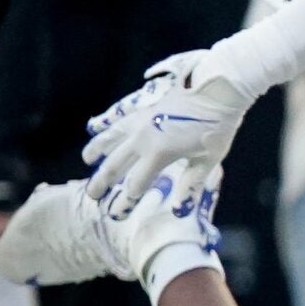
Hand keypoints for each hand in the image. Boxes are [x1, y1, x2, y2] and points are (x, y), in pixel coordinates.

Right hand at [82, 52, 255, 215]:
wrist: (216, 91)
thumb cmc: (216, 128)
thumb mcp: (207, 162)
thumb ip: (189, 185)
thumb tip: (177, 211)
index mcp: (158, 155)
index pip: (135, 184)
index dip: (125, 201)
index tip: (116, 214)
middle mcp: (142, 139)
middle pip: (115, 165)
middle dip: (102, 182)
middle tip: (92, 195)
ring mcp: (139, 121)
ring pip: (110, 139)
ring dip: (97, 151)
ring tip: (88, 160)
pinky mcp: (142, 108)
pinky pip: (117, 119)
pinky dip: (105, 125)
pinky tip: (96, 127)